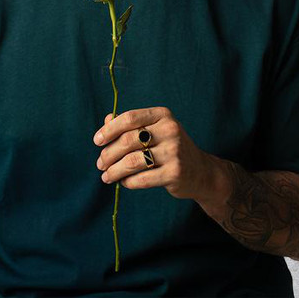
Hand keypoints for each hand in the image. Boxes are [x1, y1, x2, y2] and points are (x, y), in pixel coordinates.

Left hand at [93, 106, 210, 199]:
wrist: (201, 172)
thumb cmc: (170, 148)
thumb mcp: (155, 130)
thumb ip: (131, 125)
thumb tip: (106, 120)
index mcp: (163, 115)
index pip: (130, 118)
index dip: (110, 129)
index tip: (97, 141)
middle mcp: (170, 130)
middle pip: (128, 140)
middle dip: (109, 154)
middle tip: (100, 163)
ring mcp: (174, 152)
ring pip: (132, 161)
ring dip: (114, 170)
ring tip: (106, 176)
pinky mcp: (175, 173)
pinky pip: (142, 179)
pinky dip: (128, 182)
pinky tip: (123, 182)